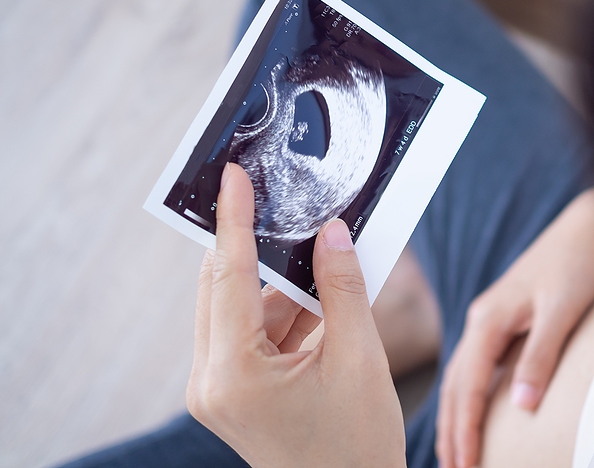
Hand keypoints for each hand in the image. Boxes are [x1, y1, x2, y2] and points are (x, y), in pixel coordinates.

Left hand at [187, 163, 405, 467]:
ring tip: (323, 258)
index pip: (228, 276)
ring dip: (280, 284)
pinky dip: (284, 313)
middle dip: (258, 245)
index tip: (232, 175)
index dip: (233, 219)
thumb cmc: (358, 446)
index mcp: (234, 374)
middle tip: (283, 202)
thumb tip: (332, 232)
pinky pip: (252, 333)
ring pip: (240, 309)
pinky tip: (321, 298)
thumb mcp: (360, 360)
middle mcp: (211, 381)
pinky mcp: (233, 392)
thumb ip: (342, 289)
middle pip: (224, 287)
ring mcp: (218, 389)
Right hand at [436, 185, 593, 467]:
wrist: (587, 230)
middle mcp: (481, 320)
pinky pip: (476, 366)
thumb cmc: (576, 266)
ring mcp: (489, 319)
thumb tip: (525, 406)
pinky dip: (469, 394)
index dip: (466, 428)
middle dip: (451, 429)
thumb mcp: (561, 311)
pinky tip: (474, 409)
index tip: (465, 464)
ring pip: (462, 376)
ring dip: (456, 414)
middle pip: (456, 384)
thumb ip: (541, 357)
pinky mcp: (502, 320)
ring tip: (453, 450)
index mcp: (488, 320)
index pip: (469, 387)